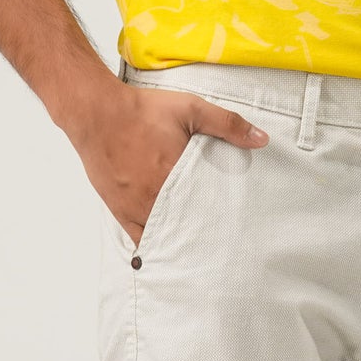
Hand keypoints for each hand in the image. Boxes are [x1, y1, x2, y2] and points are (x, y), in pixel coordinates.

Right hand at [66, 80, 268, 247]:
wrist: (98, 113)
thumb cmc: (143, 110)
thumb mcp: (191, 109)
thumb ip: (227, 124)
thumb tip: (261, 140)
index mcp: (179, 175)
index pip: (210, 207)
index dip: (224, 218)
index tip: (239, 226)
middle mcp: (159, 198)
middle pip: (189, 225)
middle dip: (206, 233)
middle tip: (225, 241)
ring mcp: (138, 208)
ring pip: (167, 235)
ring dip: (183, 240)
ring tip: (202, 250)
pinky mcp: (121, 211)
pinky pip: (141, 239)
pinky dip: (156, 246)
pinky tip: (169, 252)